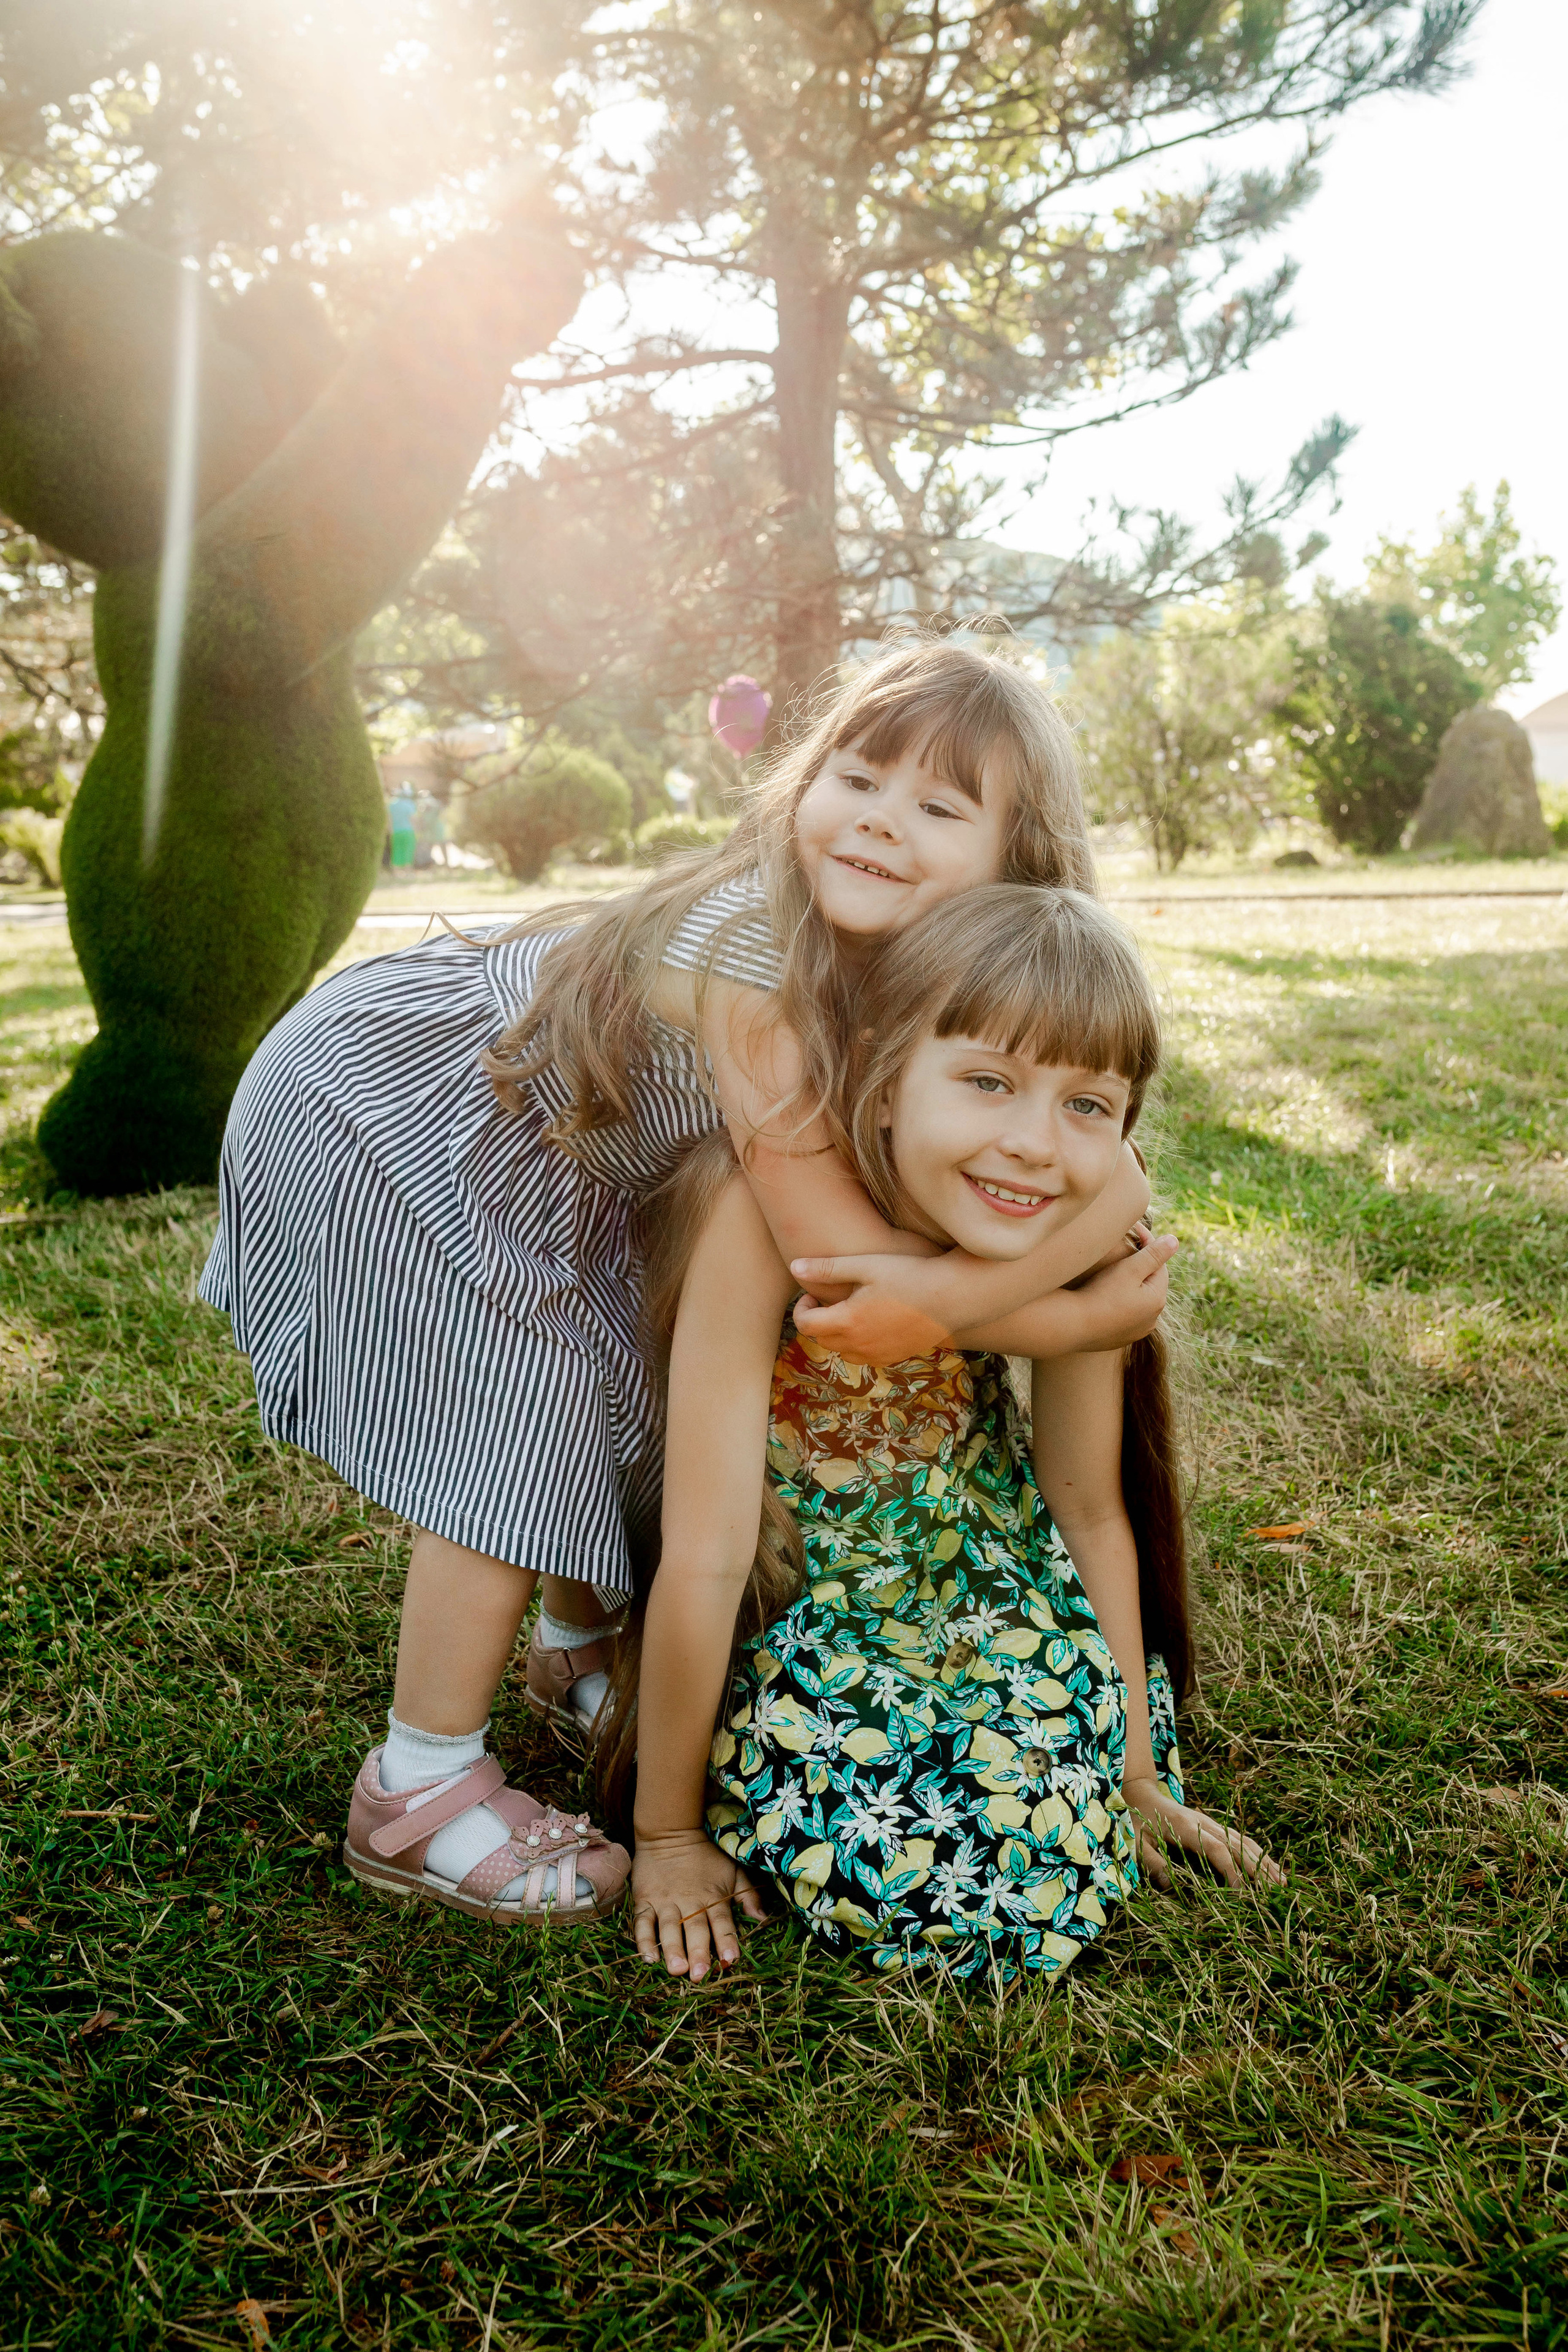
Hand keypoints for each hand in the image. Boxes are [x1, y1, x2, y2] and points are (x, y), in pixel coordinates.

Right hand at [631, 1828, 767, 1980]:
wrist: (670, 1831)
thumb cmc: (706, 1856)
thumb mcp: (733, 1870)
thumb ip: (748, 1895)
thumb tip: (763, 1919)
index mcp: (713, 1897)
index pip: (721, 1922)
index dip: (726, 1940)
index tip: (729, 1960)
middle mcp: (689, 1901)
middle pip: (695, 1928)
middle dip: (697, 1951)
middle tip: (699, 1974)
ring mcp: (665, 1902)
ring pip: (669, 1928)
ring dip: (672, 1949)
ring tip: (676, 1969)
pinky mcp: (645, 1900)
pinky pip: (642, 1922)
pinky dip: (643, 1940)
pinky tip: (648, 1958)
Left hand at [789, 1255, 951, 1363]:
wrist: (952, 1296)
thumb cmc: (909, 1274)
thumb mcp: (865, 1266)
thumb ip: (827, 1269)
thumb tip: (794, 1266)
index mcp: (847, 1322)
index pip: (805, 1325)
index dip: (802, 1308)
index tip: (812, 1294)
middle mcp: (859, 1346)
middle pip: (822, 1339)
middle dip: (818, 1320)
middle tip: (830, 1299)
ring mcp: (877, 1356)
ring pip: (842, 1351)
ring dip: (837, 1333)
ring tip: (852, 1310)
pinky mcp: (894, 1358)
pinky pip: (864, 1357)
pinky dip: (858, 1342)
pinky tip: (873, 1321)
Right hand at [1070, 1232, 1177, 1347]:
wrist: (1073, 1325)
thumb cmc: (1102, 1293)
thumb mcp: (1130, 1268)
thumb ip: (1154, 1254)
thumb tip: (1175, 1241)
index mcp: (1157, 1300)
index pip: (1160, 1266)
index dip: (1149, 1245)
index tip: (1135, 1231)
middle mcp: (1152, 1319)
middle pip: (1151, 1284)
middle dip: (1142, 1266)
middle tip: (1125, 1249)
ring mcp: (1136, 1332)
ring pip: (1139, 1302)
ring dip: (1133, 1287)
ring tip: (1116, 1273)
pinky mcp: (1120, 1339)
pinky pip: (1126, 1316)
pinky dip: (1122, 1304)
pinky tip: (1108, 1297)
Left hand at [1124, 1776, 1283, 1890]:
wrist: (1139, 1793)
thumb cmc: (1135, 1821)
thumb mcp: (1135, 1844)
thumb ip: (1152, 1863)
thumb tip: (1172, 1888)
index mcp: (1186, 1827)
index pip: (1216, 1850)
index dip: (1231, 1870)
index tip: (1243, 1892)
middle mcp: (1204, 1823)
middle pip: (1238, 1845)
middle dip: (1259, 1869)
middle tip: (1278, 1891)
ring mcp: (1211, 1823)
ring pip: (1244, 1842)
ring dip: (1264, 1861)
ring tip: (1283, 1883)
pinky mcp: (1213, 1826)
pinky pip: (1241, 1839)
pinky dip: (1258, 1853)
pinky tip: (1270, 1867)